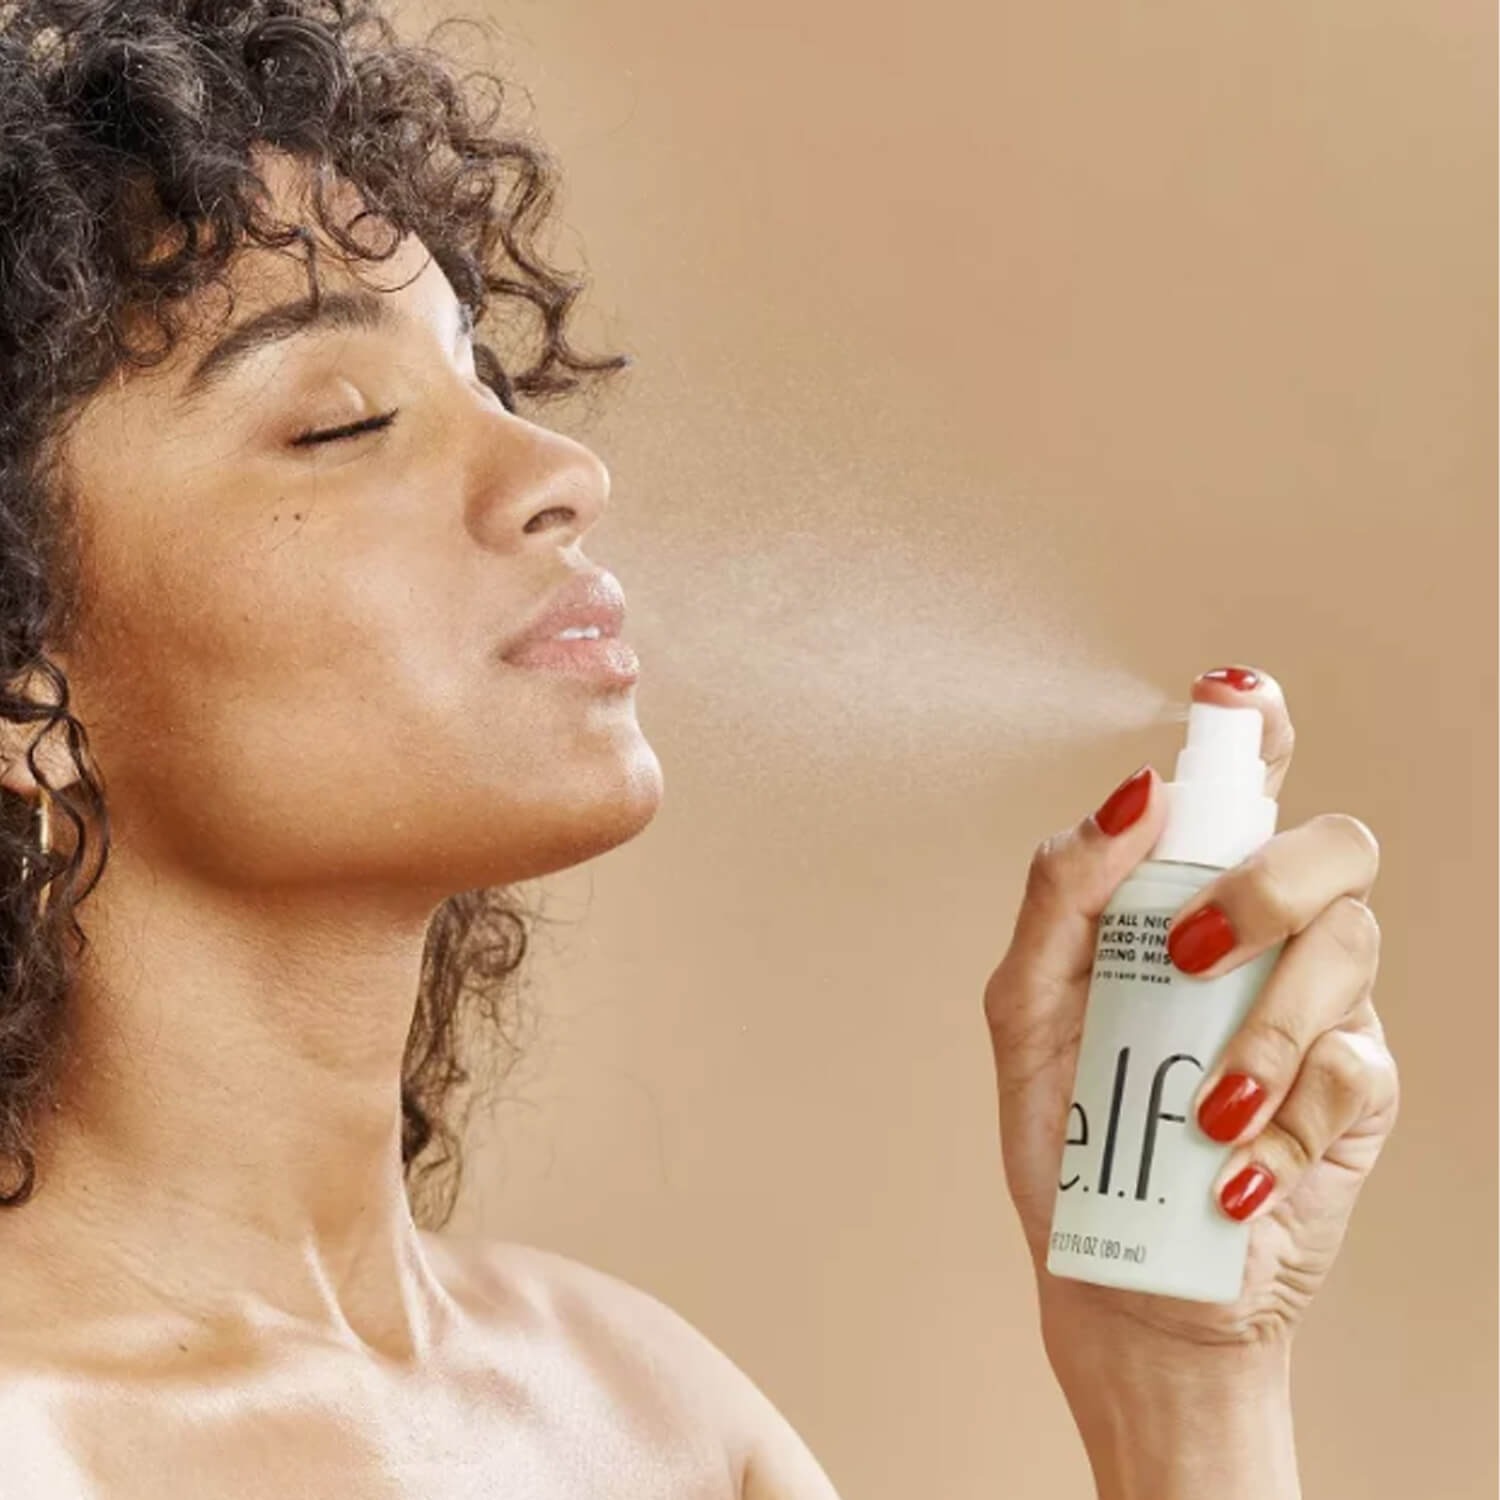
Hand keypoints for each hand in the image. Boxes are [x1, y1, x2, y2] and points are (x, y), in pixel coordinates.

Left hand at [982, 666, 1399, 1359]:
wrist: (1120, 1272)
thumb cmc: (1068, 1134)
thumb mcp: (1028, 1008)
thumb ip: (1062, 895)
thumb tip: (1130, 798)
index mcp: (1184, 900)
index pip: (1243, 789)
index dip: (1254, 728)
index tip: (1235, 698)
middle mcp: (1265, 937)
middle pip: (1328, 844)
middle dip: (1267, 883)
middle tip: (1191, 952)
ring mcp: (1321, 1010)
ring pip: (1350, 947)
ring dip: (1264, 1029)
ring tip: (1200, 1109)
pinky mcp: (1357, 1094)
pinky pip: (1356, 1065)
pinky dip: (1284, 1116)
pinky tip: (1232, 1168)